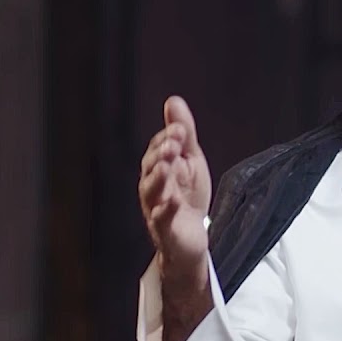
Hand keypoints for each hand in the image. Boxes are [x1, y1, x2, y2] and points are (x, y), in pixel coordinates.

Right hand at [138, 95, 212, 270]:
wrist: (190, 239)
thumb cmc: (187, 197)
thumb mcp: (190, 161)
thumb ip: (183, 134)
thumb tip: (173, 100)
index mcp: (158, 169)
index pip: (157, 150)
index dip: (167, 139)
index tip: (180, 129)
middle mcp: (153, 188)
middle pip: (151, 168)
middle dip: (161, 155)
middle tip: (172, 145)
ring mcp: (157, 209)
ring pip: (152, 193)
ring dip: (158, 179)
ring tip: (166, 167)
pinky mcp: (166, 231)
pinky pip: (162, 220)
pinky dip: (167, 210)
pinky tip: (174, 201)